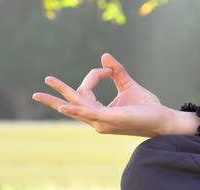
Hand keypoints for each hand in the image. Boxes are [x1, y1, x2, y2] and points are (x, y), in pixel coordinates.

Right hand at [32, 53, 199, 136]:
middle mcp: (98, 120)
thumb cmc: (146, 108)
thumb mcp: (128, 85)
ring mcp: (102, 122)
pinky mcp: (110, 119)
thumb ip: (116, 72)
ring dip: (59, 99)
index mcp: (100, 113)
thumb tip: (104, 57)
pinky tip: (63, 107)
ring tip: (42, 93)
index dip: (94, 75)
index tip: (108, 69)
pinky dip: (75, 110)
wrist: (163, 120)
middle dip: (55, 96)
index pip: (85, 91)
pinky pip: (89, 113)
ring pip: (77, 106)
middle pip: (72, 104)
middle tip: (36, 92)